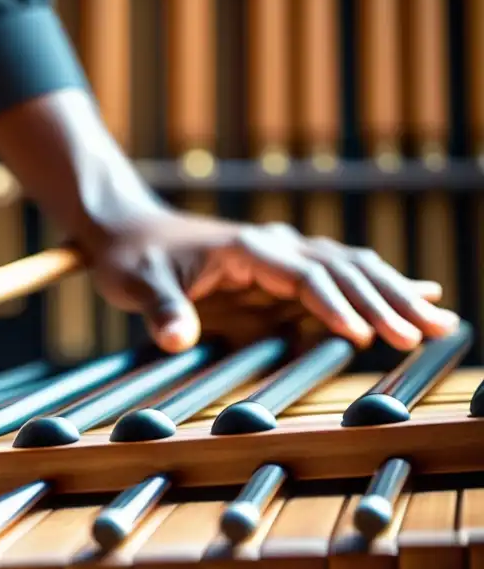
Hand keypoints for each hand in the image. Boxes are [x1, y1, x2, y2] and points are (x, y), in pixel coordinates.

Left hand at [88, 210, 458, 352]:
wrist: (127, 229)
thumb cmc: (131, 256)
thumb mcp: (137, 283)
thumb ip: (161, 310)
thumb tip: (177, 339)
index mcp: (247, 249)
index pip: (304, 277)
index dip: (335, 306)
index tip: (363, 336)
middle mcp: (274, 247)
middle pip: (343, 270)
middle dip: (386, 301)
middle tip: (429, 333)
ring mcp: (281, 258)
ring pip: (351, 271)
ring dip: (395, 294)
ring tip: (442, 321)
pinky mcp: (280, 273)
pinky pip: (339, 277)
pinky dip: (379, 287)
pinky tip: (419, 294)